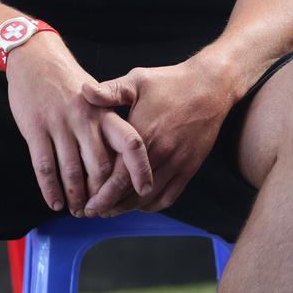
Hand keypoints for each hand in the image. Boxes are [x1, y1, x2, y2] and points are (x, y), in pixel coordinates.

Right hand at [6, 33, 152, 215]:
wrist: (36, 58)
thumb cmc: (70, 84)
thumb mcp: (98, 99)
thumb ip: (111, 128)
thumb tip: (125, 164)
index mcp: (105, 112)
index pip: (131, 142)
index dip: (140, 169)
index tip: (144, 191)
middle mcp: (85, 119)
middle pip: (100, 167)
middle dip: (102, 195)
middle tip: (100, 210)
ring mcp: (59, 124)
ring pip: (72, 172)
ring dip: (76, 198)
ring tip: (78, 210)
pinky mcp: (35, 128)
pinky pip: (45, 167)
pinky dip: (51, 190)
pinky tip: (55, 203)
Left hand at [81, 56, 233, 215]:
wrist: (209, 87)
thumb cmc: (169, 82)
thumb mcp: (137, 80)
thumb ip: (110, 91)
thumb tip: (84, 92)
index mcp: (143, 134)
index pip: (118, 176)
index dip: (101, 194)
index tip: (87, 204)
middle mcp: (160, 153)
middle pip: (131, 193)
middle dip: (111, 206)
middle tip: (94, 211)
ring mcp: (177, 163)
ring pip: (149, 198)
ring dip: (129, 208)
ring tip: (112, 210)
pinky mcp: (189, 167)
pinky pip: (169, 196)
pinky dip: (152, 205)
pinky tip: (139, 203)